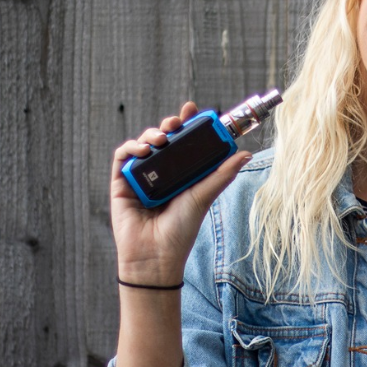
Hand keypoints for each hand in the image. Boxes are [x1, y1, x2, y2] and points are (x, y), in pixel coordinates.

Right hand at [111, 102, 251, 283]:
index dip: (187, 125)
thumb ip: (222, 174)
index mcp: (182, 175)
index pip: (184, 144)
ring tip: (162, 139)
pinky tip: (144, 149)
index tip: (192, 110)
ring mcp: (141, 178)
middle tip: (177, 122)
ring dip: (151, 134)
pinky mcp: (121, 184)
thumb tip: (245, 153)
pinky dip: (132, 147)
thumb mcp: (204, 196)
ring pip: (143, 144)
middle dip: (169, 125)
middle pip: (163, 139)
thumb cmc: (181, 230)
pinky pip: (123, 157)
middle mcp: (161, 174)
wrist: (156, 255)